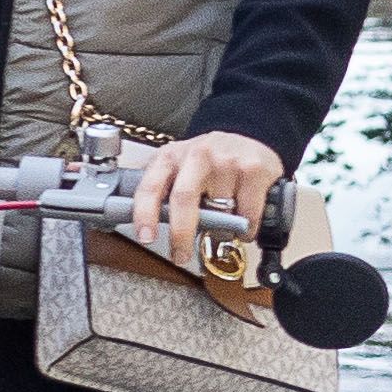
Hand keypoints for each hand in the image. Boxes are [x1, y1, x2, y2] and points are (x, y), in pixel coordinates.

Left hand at [127, 127, 286, 280]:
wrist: (249, 135)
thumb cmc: (209, 158)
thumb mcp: (177, 164)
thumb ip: (159, 188)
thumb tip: (137, 223)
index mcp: (171, 157)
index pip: (151, 186)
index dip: (145, 214)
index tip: (146, 237)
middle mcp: (197, 156)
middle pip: (184, 199)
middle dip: (181, 234)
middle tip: (181, 256)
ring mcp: (226, 162)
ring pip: (220, 213)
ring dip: (221, 230)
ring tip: (223, 226)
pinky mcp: (253, 171)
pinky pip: (247, 214)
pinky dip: (245, 229)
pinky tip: (243, 224)